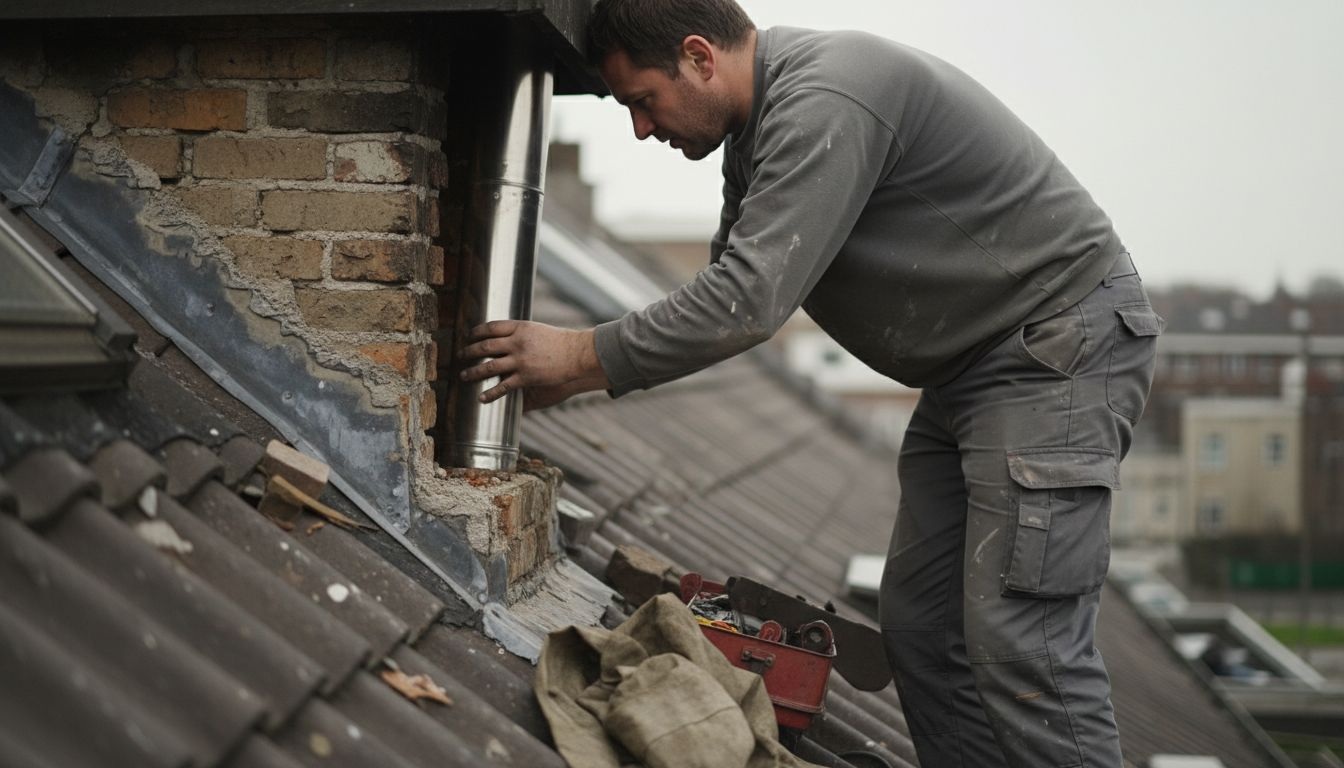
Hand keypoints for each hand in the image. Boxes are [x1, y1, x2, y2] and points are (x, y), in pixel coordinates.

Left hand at [458, 320, 610, 410]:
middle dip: (469, 351)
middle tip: (460, 355)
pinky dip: (490, 393)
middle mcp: (517, 343)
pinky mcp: (526, 376)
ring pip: (489, 366)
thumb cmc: (561, 342)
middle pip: (485, 346)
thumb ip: (521, 334)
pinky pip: (503, 386)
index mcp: (520, 328)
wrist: (578, 354)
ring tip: (463, 375)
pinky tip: (481, 398)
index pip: (491, 327)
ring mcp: (521, 360)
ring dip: (473, 372)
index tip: (468, 336)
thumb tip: (506, 337)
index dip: (476, 332)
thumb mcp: (538, 331)